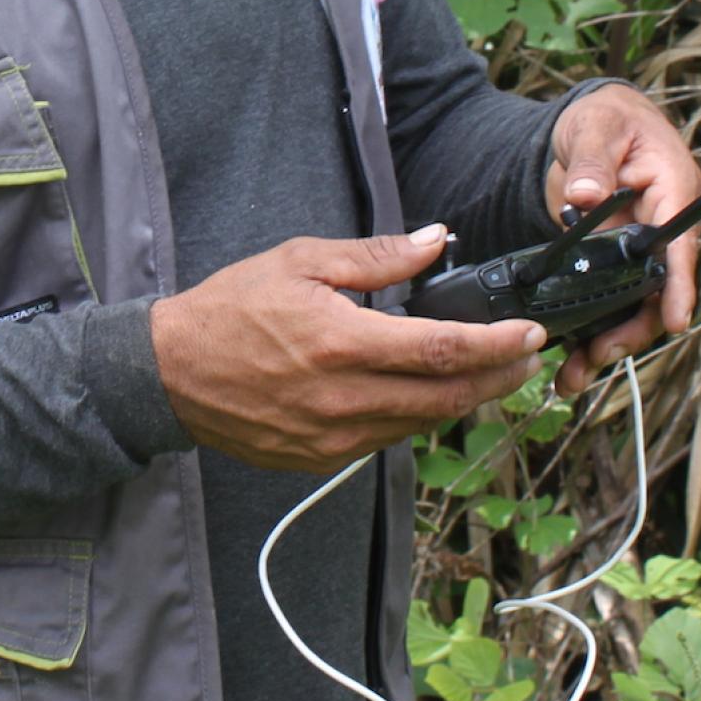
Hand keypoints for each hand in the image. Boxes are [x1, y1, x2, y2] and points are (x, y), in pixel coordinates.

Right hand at [150, 225, 546, 474]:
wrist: (171, 375)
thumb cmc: (231, 309)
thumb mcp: (301, 261)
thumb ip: (376, 256)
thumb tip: (435, 241)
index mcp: (341, 343)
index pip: (442, 351)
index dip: (496, 346)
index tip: (529, 334)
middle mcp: (343, 399)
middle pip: (446, 397)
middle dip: (497, 378)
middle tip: (526, 359)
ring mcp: (333, 437)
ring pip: (422, 423)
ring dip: (462, 399)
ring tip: (488, 373)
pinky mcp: (321, 459)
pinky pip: (386, 439)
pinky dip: (416, 416)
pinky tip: (426, 393)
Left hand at [545, 83, 700, 391]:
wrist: (590, 122)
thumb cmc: (605, 117)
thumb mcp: (595, 127)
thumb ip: (591, 159)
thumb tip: (586, 196)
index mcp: (672, 190)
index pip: (680, 244)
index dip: (678, 285)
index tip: (675, 320)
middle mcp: (662, 226)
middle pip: (657, 289)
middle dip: (633, 329)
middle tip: (599, 357)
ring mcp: (639, 248)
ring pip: (633, 304)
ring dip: (608, 340)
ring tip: (575, 375)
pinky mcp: (614, 261)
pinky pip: (609, 300)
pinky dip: (590, 327)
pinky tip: (567, 356)